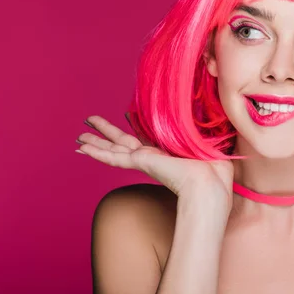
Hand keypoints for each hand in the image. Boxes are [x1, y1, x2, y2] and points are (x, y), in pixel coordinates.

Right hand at [76, 115, 233, 211]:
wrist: (209, 185)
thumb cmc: (215, 169)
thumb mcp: (208, 142)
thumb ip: (204, 128)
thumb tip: (211, 108)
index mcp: (168, 152)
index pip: (146, 138)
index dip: (135, 126)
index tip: (126, 115)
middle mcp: (153, 157)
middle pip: (123, 141)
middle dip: (106, 132)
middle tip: (89, 123)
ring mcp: (145, 161)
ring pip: (113, 150)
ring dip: (95, 143)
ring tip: (78, 137)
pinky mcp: (141, 163)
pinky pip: (114, 158)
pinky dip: (97, 152)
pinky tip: (81, 148)